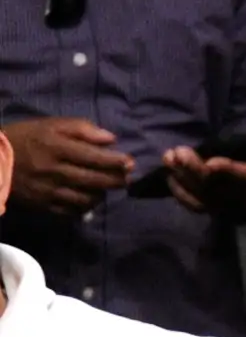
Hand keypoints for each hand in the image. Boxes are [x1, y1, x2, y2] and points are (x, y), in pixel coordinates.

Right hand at [0, 116, 131, 211]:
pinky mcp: (42, 205)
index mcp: (55, 147)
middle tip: (127, 177)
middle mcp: (53, 170)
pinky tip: (90, 198)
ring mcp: (47, 190)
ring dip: (102, 194)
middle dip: (116, 180)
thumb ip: (81, 129)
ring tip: (107, 187)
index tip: (129, 162)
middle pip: (94, 180)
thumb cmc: (24, 138)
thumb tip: (110, 139)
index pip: (94, 157)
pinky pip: (71, 211)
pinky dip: (85, 207)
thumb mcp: (49, 125)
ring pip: (86, 198)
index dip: (116, 161)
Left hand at [163, 124, 245, 213]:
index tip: (212, 162)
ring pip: (204, 196)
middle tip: (179, 152)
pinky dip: (181, 192)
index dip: (231, 171)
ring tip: (170, 157)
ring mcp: (230, 208)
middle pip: (221, 187)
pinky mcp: (215, 211)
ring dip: (184, 177)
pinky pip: (196, 206)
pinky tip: (170, 175)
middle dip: (197, 170)